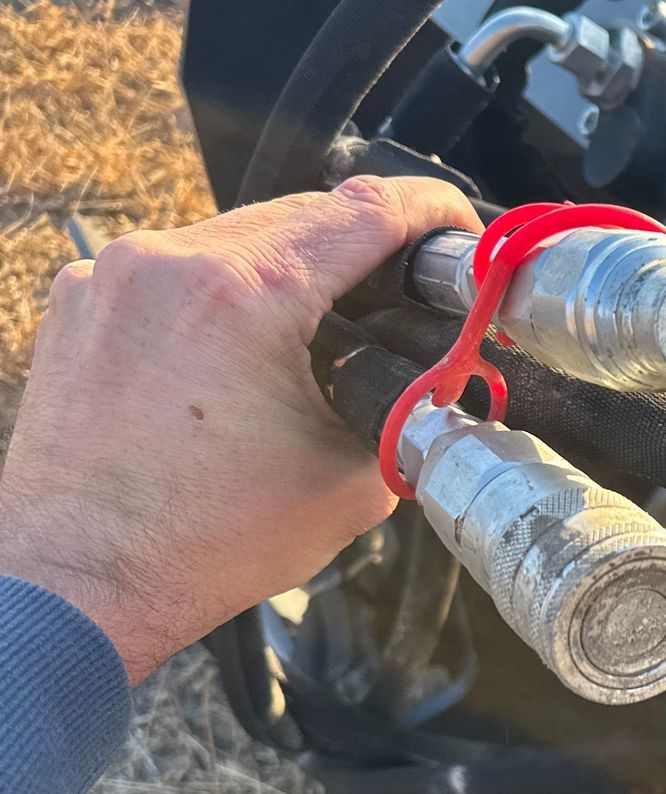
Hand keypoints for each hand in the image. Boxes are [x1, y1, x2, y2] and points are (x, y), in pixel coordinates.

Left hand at [0, 178, 481, 683]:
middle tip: (406, 288)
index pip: (364, 212)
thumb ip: (406, 408)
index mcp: (243, 292)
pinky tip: (242, 352)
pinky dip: (221, 295)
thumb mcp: (351, 479)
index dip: (429, 211)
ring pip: (234, 237)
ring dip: (291, 268)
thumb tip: (438, 376)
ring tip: (325, 326)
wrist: (79, 581)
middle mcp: (166, 261)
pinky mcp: (78, 302)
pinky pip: (173, 270)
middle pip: (299, 214)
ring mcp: (109, 275)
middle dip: (362, 245)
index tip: (458, 229)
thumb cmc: (203, 543)